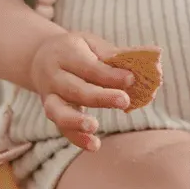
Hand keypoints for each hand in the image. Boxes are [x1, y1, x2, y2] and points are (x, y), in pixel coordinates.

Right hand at [29, 31, 138, 150]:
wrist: (38, 57)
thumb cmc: (75, 49)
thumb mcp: (91, 42)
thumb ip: (114, 54)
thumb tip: (151, 61)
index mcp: (66, 53)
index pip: (88, 66)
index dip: (110, 74)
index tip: (131, 79)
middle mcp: (54, 76)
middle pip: (75, 89)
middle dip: (100, 96)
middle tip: (124, 101)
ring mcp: (49, 96)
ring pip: (58, 111)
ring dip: (77, 121)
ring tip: (95, 127)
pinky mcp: (51, 111)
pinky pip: (61, 127)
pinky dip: (76, 138)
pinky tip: (94, 145)